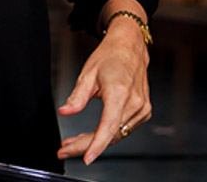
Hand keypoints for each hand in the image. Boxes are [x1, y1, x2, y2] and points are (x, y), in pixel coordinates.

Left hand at [56, 20, 151, 163]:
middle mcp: (135, 104)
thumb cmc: (110, 58)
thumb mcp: (87, 74)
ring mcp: (142, 109)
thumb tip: (65, 112)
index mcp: (120, 94)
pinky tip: (89, 136)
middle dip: (85, 146)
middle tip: (63, 150)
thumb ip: (77, 96)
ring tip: (70, 143)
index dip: (96, 145)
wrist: (130, 49)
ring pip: (116, 134)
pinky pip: (122, 129)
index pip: (109, 127)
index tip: (86, 158)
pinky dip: (106, 135)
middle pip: (110, 135)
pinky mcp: (143, 111)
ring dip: (93, 142)